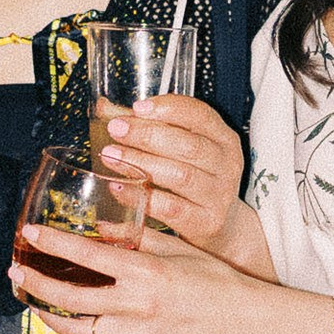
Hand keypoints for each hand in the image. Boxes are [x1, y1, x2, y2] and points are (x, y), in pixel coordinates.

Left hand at [9, 223, 271, 333]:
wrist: (244, 321)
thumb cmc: (216, 279)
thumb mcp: (177, 249)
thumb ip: (138, 242)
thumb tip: (105, 231)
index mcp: (145, 273)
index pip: (87, 256)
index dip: (53, 244)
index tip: (31, 234)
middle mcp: (135, 307)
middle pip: (69, 299)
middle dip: (36, 283)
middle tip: (16, 271)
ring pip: (79, 329)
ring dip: (51, 314)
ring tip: (34, 300)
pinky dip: (86, 326)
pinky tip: (76, 314)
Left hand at [101, 95, 255, 253]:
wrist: (219, 225)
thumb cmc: (194, 180)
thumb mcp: (181, 151)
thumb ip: (149, 128)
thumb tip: (106, 108)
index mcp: (223, 138)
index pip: (200, 115)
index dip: (169, 108)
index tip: (137, 107)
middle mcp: (226, 165)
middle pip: (189, 145)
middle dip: (148, 134)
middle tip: (115, 129)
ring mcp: (218, 195)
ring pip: (180, 175)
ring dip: (141, 163)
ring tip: (111, 156)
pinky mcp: (206, 222)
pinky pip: (171, 208)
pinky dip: (142, 197)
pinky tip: (119, 188)